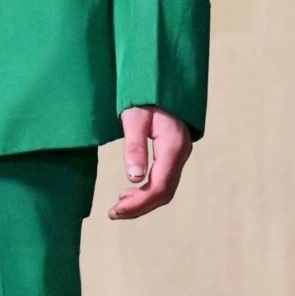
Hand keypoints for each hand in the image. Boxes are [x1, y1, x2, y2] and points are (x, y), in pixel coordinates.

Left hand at [107, 105, 194, 219]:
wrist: (162, 82)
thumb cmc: (146, 97)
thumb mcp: (134, 118)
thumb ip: (135, 147)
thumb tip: (134, 178)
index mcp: (173, 146)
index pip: (160, 186)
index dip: (138, 204)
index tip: (115, 211)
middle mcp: (181, 153)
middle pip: (164, 192)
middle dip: (139, 207)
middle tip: (113, 213)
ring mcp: (180, 154)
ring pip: (165, 188)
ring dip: (143, 201)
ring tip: (118, 207)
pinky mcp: (175, 154)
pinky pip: (165, 180)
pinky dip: (147, 191)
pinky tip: (130, 192)